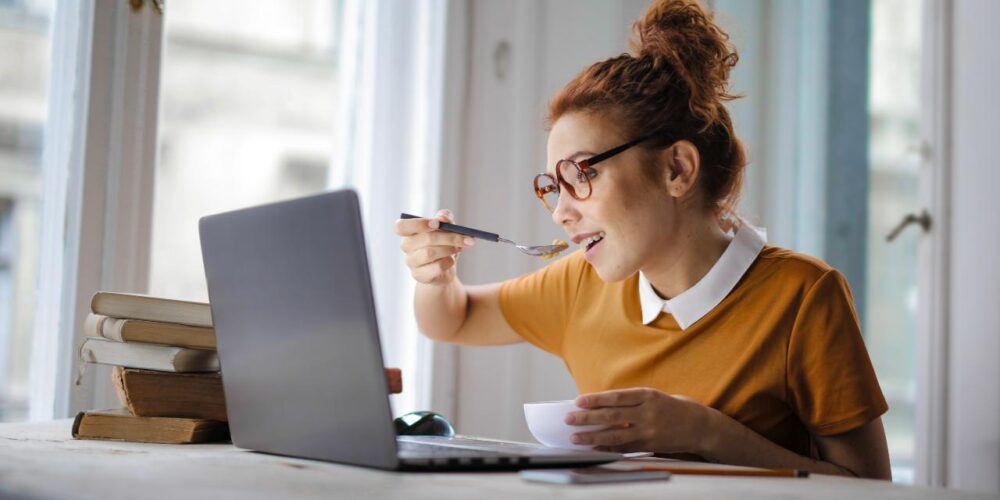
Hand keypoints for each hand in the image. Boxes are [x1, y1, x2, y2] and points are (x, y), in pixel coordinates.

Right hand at [395, 209, 474, 285]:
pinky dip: (448, 262)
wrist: (445, 268)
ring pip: (429, 253)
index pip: (401, 226)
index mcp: (408, 232)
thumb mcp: (446, 228)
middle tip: (466, 238)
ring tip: (459, 248)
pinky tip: (451, 260)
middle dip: (448, 237)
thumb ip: (444, 218)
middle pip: (424, 238)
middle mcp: (406, 246)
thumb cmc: (443, 244)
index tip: (436, 224)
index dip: (418, 224)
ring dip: (449, 249)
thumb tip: (442, 218)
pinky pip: (436, 267)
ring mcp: (411, 262)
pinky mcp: (419, 276)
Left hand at [565, 387, 714, 453]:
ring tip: (575, 438)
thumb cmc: (672, 407)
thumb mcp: (653, 397)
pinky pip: (625, 448)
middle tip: (569, 419)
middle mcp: (647, 413)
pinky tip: (594, 449)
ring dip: (592, 437)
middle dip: (587, 418)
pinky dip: (607, 449)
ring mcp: (649, 431)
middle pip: (611, 416)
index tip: (578, 401)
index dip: (595, 400)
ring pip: (615, 435)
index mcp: (647, 395)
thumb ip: (630, 401)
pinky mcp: (650, 445)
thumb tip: (600, 406)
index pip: (616, 397)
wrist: (700, 426)